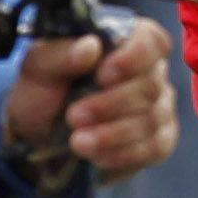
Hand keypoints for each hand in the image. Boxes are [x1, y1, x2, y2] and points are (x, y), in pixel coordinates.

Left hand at [0, 16, 177, 184]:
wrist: (38, 133)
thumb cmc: (43, 91)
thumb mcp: (38, 68)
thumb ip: (60, 54)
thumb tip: (90, 47)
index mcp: (125, 42)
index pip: (151, 40)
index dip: (134, 57)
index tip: (103, 76)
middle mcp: (150, 72)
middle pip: (150, 87)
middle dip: (111, 105)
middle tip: (75, 117)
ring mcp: (159, 107)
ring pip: (151, 121)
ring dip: (113, 135)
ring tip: (78, 142)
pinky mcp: (159, 140)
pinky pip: (155, 148)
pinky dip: (125, 154)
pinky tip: (98, 158)